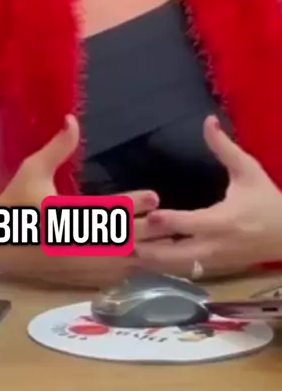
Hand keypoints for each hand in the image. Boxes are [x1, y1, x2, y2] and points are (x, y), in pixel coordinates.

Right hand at [0, 115, 160, 287]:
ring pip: (118, 261)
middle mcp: (73, 241)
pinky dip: (130, 270)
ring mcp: (77, 263)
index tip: (153, 196)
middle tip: (171, 220)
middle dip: (147, 229)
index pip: (104, 209)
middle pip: (119, 238)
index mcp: (64, 215)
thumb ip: (58, 148)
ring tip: (170, 243)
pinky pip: (110, 276)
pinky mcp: (77, 276)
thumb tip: (71, 119)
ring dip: (144, 252)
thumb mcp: (33, 169)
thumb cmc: (14, 201)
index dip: (132, 203)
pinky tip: (149, 265)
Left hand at [135, 115, 281, 276]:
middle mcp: (216, 245)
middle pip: (177, 255)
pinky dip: (165, 266)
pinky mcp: (215, 268)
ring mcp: (215, 261)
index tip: (147, 215)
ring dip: (153, 260)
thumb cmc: (267, 200)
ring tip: (125, 252)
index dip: (169, 221)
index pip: (192, 224)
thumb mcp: (248, 170)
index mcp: (224, 221)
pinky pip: (185, 270)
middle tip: (122, 241)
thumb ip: (224, 147)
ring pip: (178, 267)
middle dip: (150, 249)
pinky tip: (144, 259)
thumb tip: (208, 120)